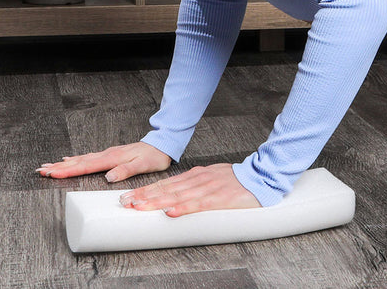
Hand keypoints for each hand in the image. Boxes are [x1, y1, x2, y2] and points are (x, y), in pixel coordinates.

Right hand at [35, 142, 170, 181]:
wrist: (163, 144)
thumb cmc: (154, 156)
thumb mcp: (143, 164)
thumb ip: (126, 170)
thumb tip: (109, 177)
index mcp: (113, 158)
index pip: (86, 166)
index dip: (68, 170)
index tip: (51, 173)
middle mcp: (108, 154)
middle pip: (79, 161)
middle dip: (59, 167)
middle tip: (41, 170)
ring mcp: (108, 153)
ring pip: (82, 159)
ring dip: (65, 163)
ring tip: (49, 166)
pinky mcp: (111, 154)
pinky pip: (89, 157)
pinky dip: (77, 159)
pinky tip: (70, 159)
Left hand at [118, 163, 260, 216]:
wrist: (260, 175)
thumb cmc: (237, 180)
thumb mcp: (212, 178)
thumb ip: (195, 186)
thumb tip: (176, 198)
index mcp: (196, 175)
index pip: (167, 183)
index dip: (147, 190)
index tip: (130, 196)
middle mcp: (198, 179)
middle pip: (167, 188)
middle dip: (144, 195)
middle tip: (126, 202)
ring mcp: (207, 188)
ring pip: (177, 195)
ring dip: (156, 201)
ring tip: (139, 206)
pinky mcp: (218, 198)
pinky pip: (197, 204)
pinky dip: (182, 208)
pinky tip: (170, 212)